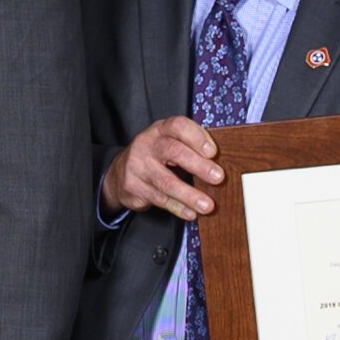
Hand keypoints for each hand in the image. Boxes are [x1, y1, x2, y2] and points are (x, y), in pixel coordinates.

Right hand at [101, 117, 225, 219]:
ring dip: (189, 195)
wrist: (119, 172)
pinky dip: (178, 207)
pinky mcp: (135, 188)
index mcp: (160, 130)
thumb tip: (220, 162)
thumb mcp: (168, 142)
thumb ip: (189, 147)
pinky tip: (191, 213)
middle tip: (218, 177)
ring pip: (166, 182)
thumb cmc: (154, 156)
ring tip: (207, 205)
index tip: (213, 152)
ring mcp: (139, 167)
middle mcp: (147, 145)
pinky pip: (160, 200)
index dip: (197, 137)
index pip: (178, 126)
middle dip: (198, 165)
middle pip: (173, 152)